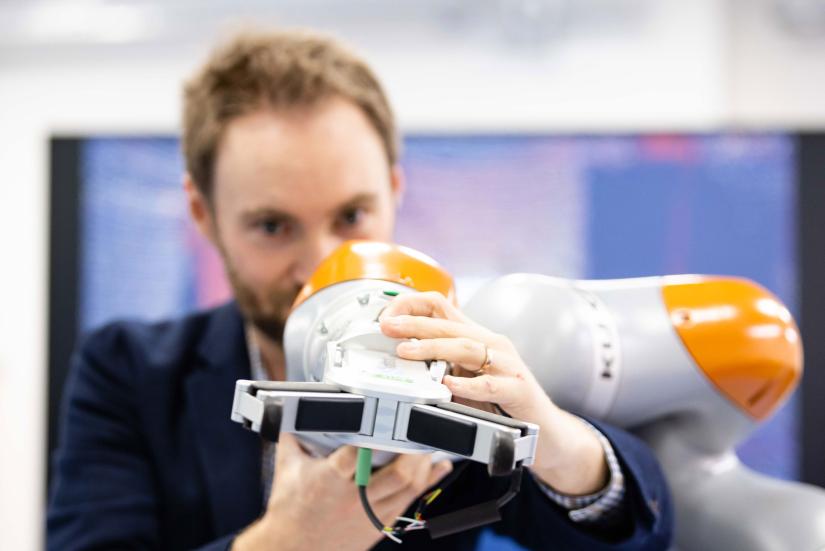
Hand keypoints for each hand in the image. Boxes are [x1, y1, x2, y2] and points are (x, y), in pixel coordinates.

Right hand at [232, 433, 452, 550]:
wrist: (290, 549)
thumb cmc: (288, 510)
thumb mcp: (287, 469)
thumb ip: (294, 437)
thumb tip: (292, 411)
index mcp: (330, 478)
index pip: (360, 453)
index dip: (376, 436)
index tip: (388, 418)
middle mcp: (354, 497)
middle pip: (396, 474)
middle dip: (413, 451)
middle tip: (420, 430)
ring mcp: (369, 512)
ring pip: (407, 488)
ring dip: (424, 465)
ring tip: (429, 444)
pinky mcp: (377, 524)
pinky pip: (409, 502)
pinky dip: (427, 483)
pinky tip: (437, 469)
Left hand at [379, 291, 608, 495]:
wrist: (545, 429)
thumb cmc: (501, 403)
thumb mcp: (465, 377)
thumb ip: (441, 365)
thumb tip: (401, 358)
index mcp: (477, 337)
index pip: (443, 308)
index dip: (414, 307)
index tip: (388, 316)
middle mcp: (492, 344)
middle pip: (450, 325)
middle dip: (414, 324)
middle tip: (387, 327)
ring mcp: (507, 365)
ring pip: (467, 347)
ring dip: (433, 347)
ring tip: (407, 352)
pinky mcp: (518, 389)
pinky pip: (490, 384)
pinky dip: (467, 384)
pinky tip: (449, 385)